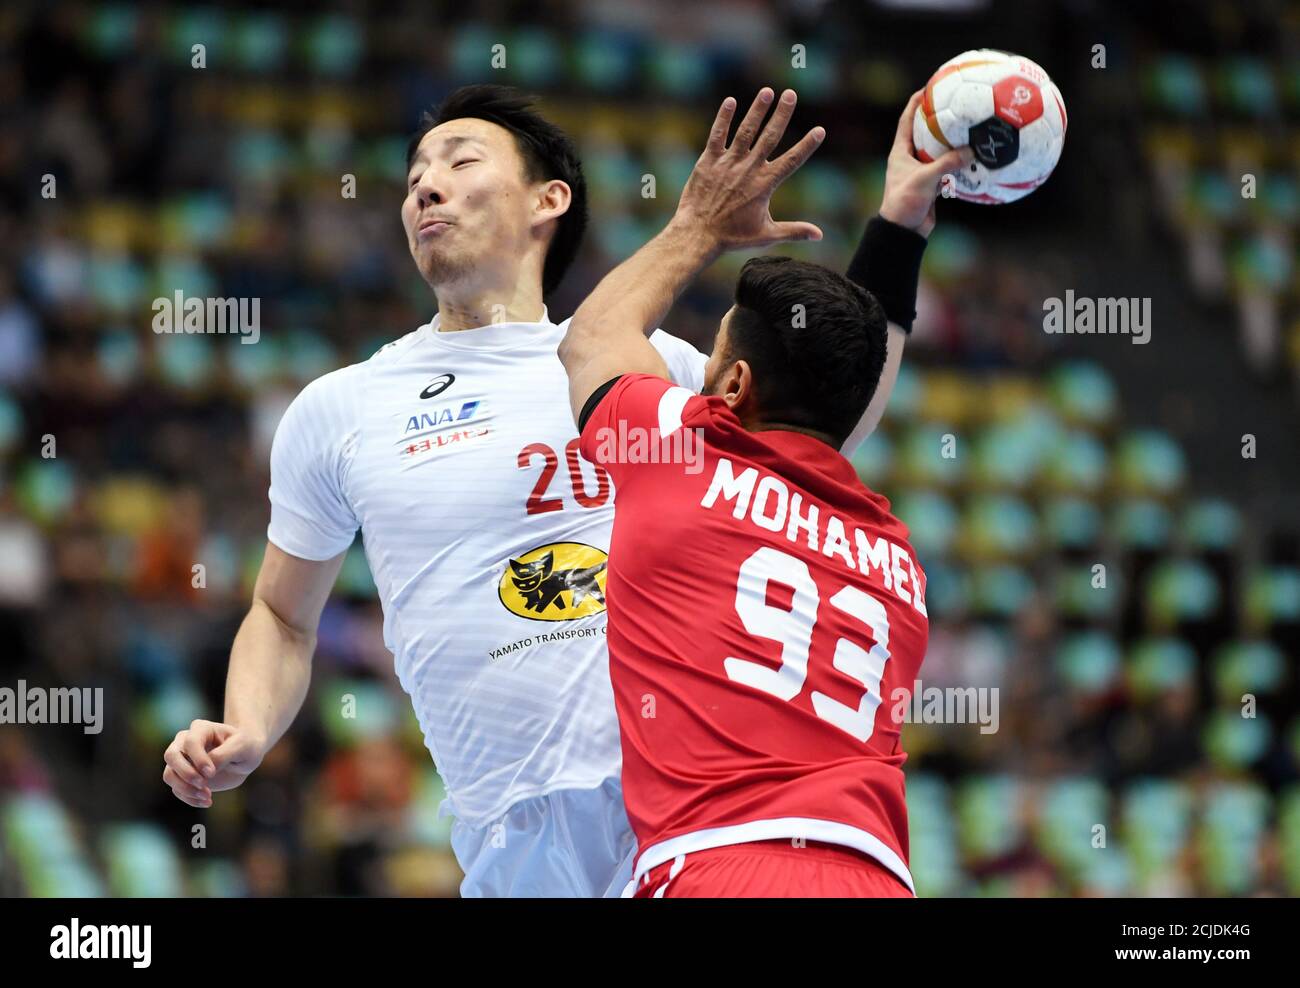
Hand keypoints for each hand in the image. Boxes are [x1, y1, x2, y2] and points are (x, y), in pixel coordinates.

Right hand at [163, 719, 265, 807]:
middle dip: (186, 774)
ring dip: (186, 789)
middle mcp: (185, 741)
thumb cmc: (245, 746)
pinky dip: (189, 798)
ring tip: (207, 796)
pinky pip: (176, 789)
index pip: (190, 742)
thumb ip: (224, 755)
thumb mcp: (242, 746)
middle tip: (204, 785)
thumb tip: (205, 771)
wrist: (245, 757)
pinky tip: (207, 801)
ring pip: (169, 775)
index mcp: (201, 728)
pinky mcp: (182, 776)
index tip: (212, 773)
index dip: (198, 759)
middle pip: (171, 756)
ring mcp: (182, 759)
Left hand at [672, 87, 824, 254]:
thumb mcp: (767, 235)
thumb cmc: (733, 237)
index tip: (820, 130)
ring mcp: (728, 163)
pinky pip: (717, 135)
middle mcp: (748, 169)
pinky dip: (723, 118)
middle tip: (791, 93)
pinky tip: (730, 102)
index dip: (807, 145)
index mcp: (765, 184)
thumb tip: (819, 235)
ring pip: (745, 131)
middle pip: (770, 136)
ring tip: (766, 92)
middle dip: (781, 114)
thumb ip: (794, 231)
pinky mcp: (708, 161)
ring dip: (756, 110)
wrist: (698, 235)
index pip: (792, 160)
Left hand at [879, 90, 972, 237]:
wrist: (903, 233)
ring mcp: (922, 172)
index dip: (917, 102)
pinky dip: (960, 163)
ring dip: (953, 141)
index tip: (930, 86)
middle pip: (926, 132)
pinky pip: (949, 169)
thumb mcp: (925, 179)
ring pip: (940, 151)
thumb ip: (947, 164)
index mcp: (900, 152)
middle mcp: (910, 159)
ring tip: (970, 127)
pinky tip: (976, 156)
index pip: (907, 120)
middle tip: (956, 103)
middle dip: (940, 118)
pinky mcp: (933, 185)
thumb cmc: (905, 202)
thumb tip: (971, 150)